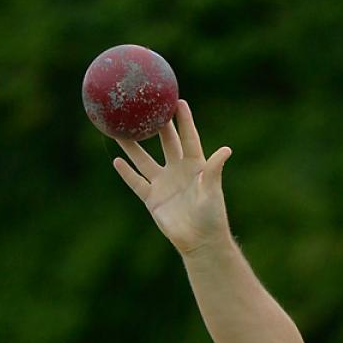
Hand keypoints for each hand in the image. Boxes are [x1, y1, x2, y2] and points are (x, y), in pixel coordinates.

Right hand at [112, 102, 232, 254]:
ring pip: (143, 159)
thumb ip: (215, 169)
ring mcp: (163, 184)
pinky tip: (116, 160)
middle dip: (156, 124)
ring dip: (131, 145)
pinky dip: (126, 173)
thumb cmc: (212, 216)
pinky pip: (136, 182)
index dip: (183, 120)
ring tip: (119, 128)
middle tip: (146, 104)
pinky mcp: (153, 199)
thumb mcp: (213, 190)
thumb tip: (226, 150)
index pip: (188, 137)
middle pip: (164, 142)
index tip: (177, 100)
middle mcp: (177, 170)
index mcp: (195, 165)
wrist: (201, 242)